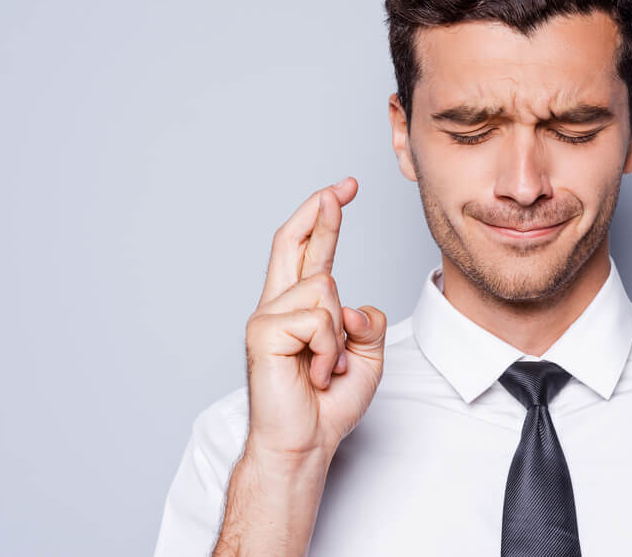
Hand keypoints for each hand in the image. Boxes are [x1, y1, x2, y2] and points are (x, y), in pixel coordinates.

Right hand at [244, 176, 386, 460]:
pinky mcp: (264, 331)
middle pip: (294, 241)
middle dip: (319, 210)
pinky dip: (329, 351)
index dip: (324, 219)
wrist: (305, 443)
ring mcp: (268, 316)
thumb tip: (350, 306)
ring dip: (339, 337)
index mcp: (301, 307)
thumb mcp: (366, 356)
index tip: (340, 191)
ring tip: (326, 369)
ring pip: (324, 288)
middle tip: (340, 188)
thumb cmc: (329, 404)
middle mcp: (279, 305)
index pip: (310, 252)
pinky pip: (318, 320)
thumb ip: (367, 322)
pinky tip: (315, 374)